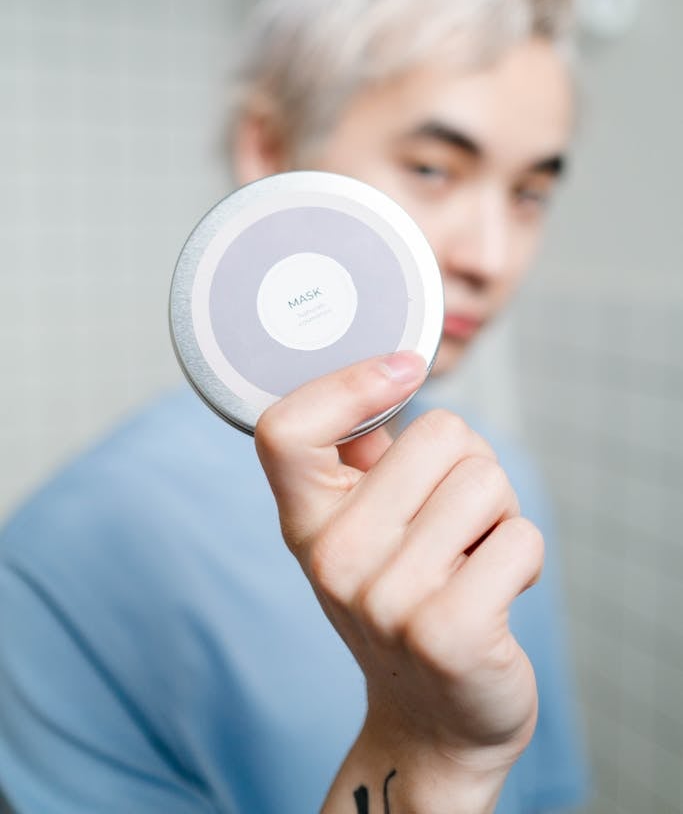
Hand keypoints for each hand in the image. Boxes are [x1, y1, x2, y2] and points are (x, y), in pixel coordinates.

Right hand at [255, 351, 543, 811]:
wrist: (432, 719)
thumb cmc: (404, 599)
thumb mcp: (362, 530)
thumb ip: (363, 459)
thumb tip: (389, 370)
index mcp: (306, 521)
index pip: (286, 430)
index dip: (348, 384)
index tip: (401, 371)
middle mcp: (333, 558)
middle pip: (437, 433)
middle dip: (468, 464)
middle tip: (454, 520)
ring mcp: (386, 599)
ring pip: (486, 479)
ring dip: (499, 513)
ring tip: (473, 557)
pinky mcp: (448, 633)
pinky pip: (521, 536)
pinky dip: (525, 556)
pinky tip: (498, 591)